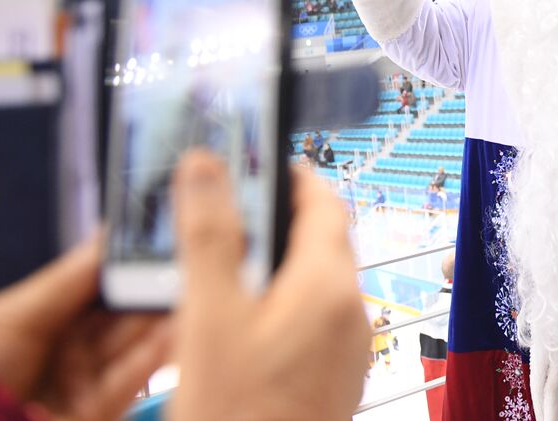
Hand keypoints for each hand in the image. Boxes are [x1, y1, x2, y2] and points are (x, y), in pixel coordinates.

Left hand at [0, 239, 171, 420]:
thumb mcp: (14, 313)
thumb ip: (69, 278)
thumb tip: (110, 233)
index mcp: (48, 317)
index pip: (102, 283)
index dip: (132, 261)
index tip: (162, 236)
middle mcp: (73, 347)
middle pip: (125, 311)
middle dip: (155, 286)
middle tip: (188, 258)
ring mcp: (87, 379)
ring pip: (136, 341)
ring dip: (165, 315)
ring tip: (196, 284)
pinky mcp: (98, 410)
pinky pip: (133, 377)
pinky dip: (158, 352)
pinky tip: (179, 325)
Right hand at [169, 151, 368, 420]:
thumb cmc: (236, 415)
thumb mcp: (208, 320)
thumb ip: (210, 236)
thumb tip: (207, 163)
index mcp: (329, 287)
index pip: (323, 200)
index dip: (286, 173)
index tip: (248, 161)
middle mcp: (350, 315)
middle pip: (318, 240)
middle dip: (271, 220)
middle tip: (217, 212)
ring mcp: (346, 352)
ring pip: (310, 283)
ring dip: (269, 265)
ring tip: (211, 268)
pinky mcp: (331, 382)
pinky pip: (308, 323)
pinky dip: (274, 306)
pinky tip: (228, 325)